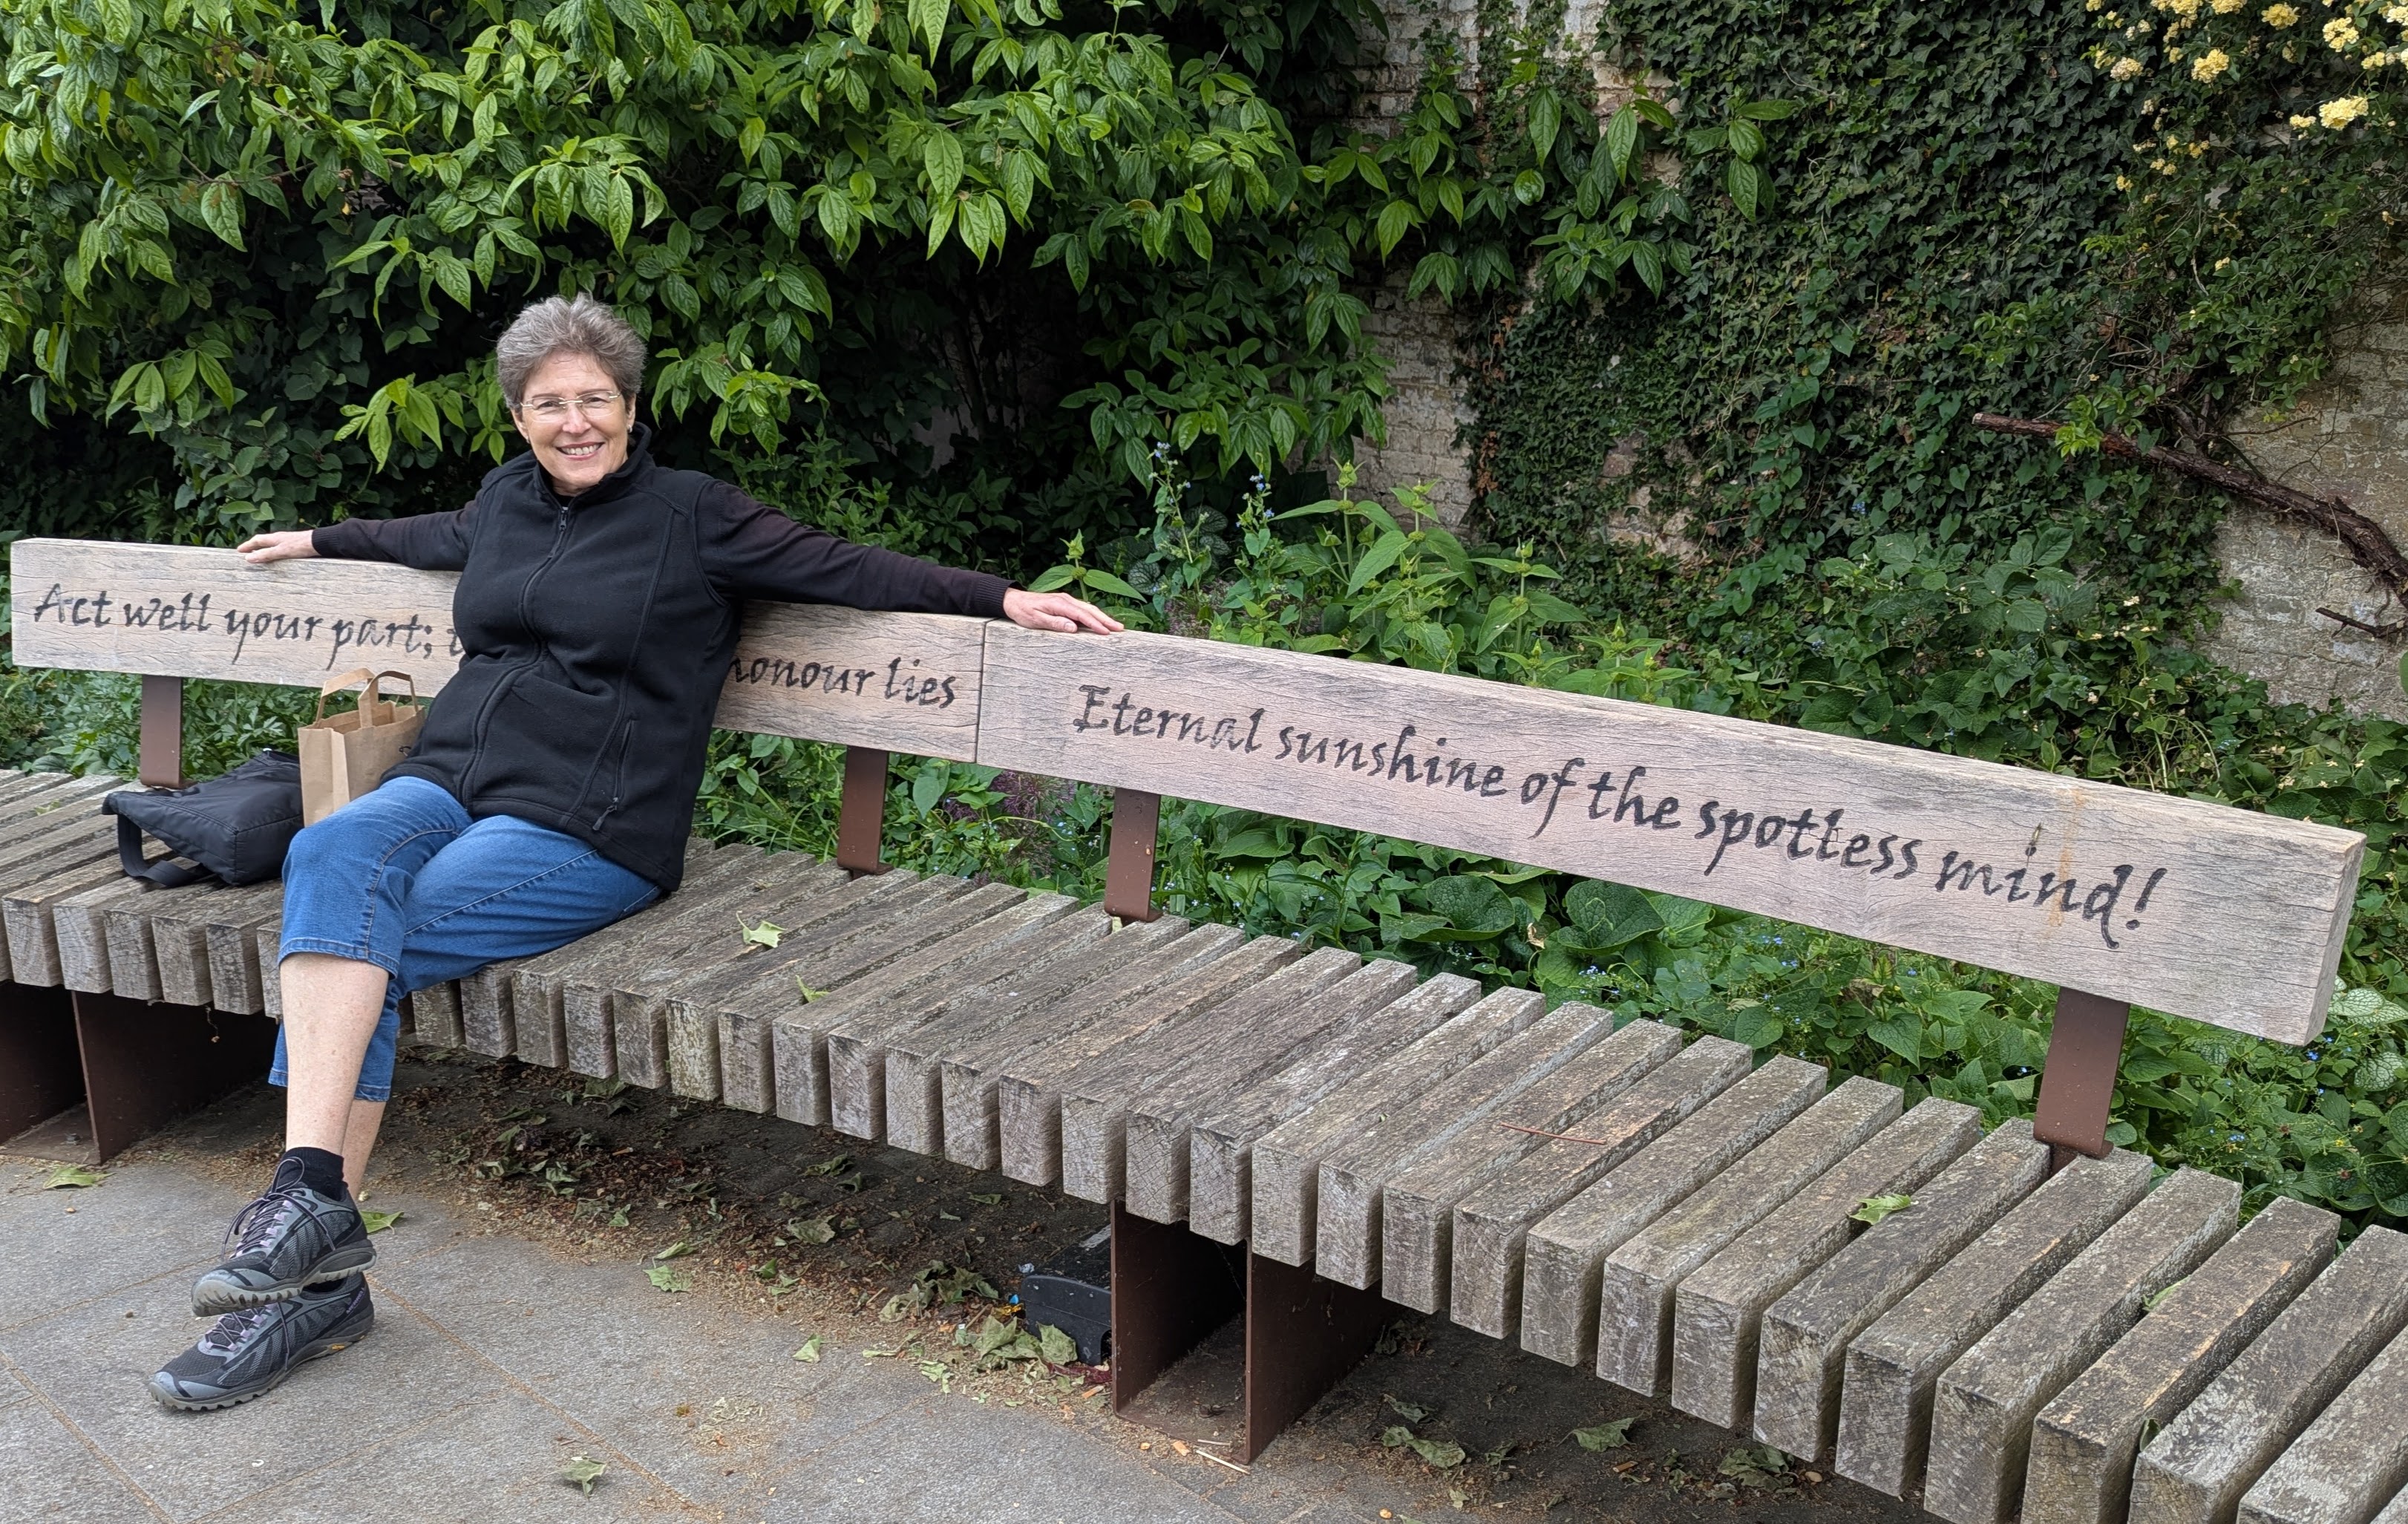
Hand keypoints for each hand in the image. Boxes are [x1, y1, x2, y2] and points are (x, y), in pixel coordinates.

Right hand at [236, 530, 317, 564]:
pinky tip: (279, 556)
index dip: (248, 545)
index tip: (239, 550)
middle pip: (264, 541)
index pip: (257, 541)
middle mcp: (280, 538)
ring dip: (264, 549)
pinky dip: (274, 551)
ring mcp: (289, 541)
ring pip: (272, 544)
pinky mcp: (296, 545)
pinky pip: (281, 548)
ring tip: (260, 554)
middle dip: (254, 546)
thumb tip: (248, 558)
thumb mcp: (281, 552)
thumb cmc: (301, 546)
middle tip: (247, 552)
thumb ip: (266, 554)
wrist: (320, 543)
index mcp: (275, 538)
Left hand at [1002, 586, 1123, 634]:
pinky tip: (1100, 620)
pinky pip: (1082, 609)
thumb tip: (1074, 628)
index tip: (1106, 631)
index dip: (1095, 624)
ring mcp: (1066, 600)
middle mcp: (1066, 600)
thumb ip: (1055, 623)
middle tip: (1119, 628)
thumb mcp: (1036, 620)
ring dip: (1102, 617)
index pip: (1082, 615)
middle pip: (1090, 610)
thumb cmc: (1024, 611)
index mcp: (1060, 604)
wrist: (1014, 600)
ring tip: (1114, 626)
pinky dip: (1093, 615)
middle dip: (1105, 619)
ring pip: (1088, 608)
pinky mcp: (1065, 603)